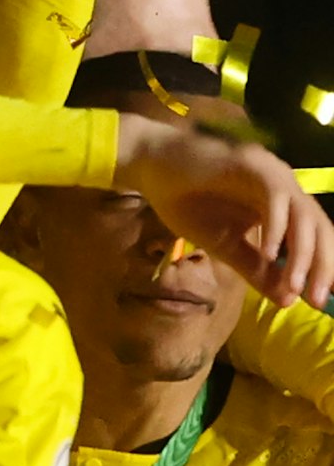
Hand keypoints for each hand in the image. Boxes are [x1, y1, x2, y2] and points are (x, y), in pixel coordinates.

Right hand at [116, 119, 333, 307]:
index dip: (324, 269)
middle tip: (314, 301)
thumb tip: (286, 300)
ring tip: (292, 286)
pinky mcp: (251, 164)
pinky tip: (267, 253)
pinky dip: (277, 228)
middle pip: (320, 229)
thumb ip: (254, 269)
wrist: (149, 168)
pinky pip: (276, 198)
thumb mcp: (223, 245)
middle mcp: (283, 186)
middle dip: (323, 268)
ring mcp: (270, 173)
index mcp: (280, 204)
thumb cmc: (183, 201)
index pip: (316, 238)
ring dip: (304, 254)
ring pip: (305, 216)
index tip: (319, 302)